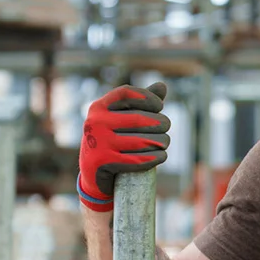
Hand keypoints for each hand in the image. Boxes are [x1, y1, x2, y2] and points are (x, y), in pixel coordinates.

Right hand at [77, 82, 170, 212]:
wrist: (93, 174)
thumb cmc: (111, 141)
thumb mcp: (120, 120)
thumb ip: (139, 103)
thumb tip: (162, 86)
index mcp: (98, 107)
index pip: (126, 93)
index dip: (147, 97)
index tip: (159, 106)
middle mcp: (95, 122)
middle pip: (138, 118)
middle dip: (159, 122)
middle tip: (166, 127)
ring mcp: (97, 143)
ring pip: (142, 141)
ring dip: (160, 142)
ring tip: (164, 143)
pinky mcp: (103, 163)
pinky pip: (136, 159)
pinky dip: (154, 158)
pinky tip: (161, 156)